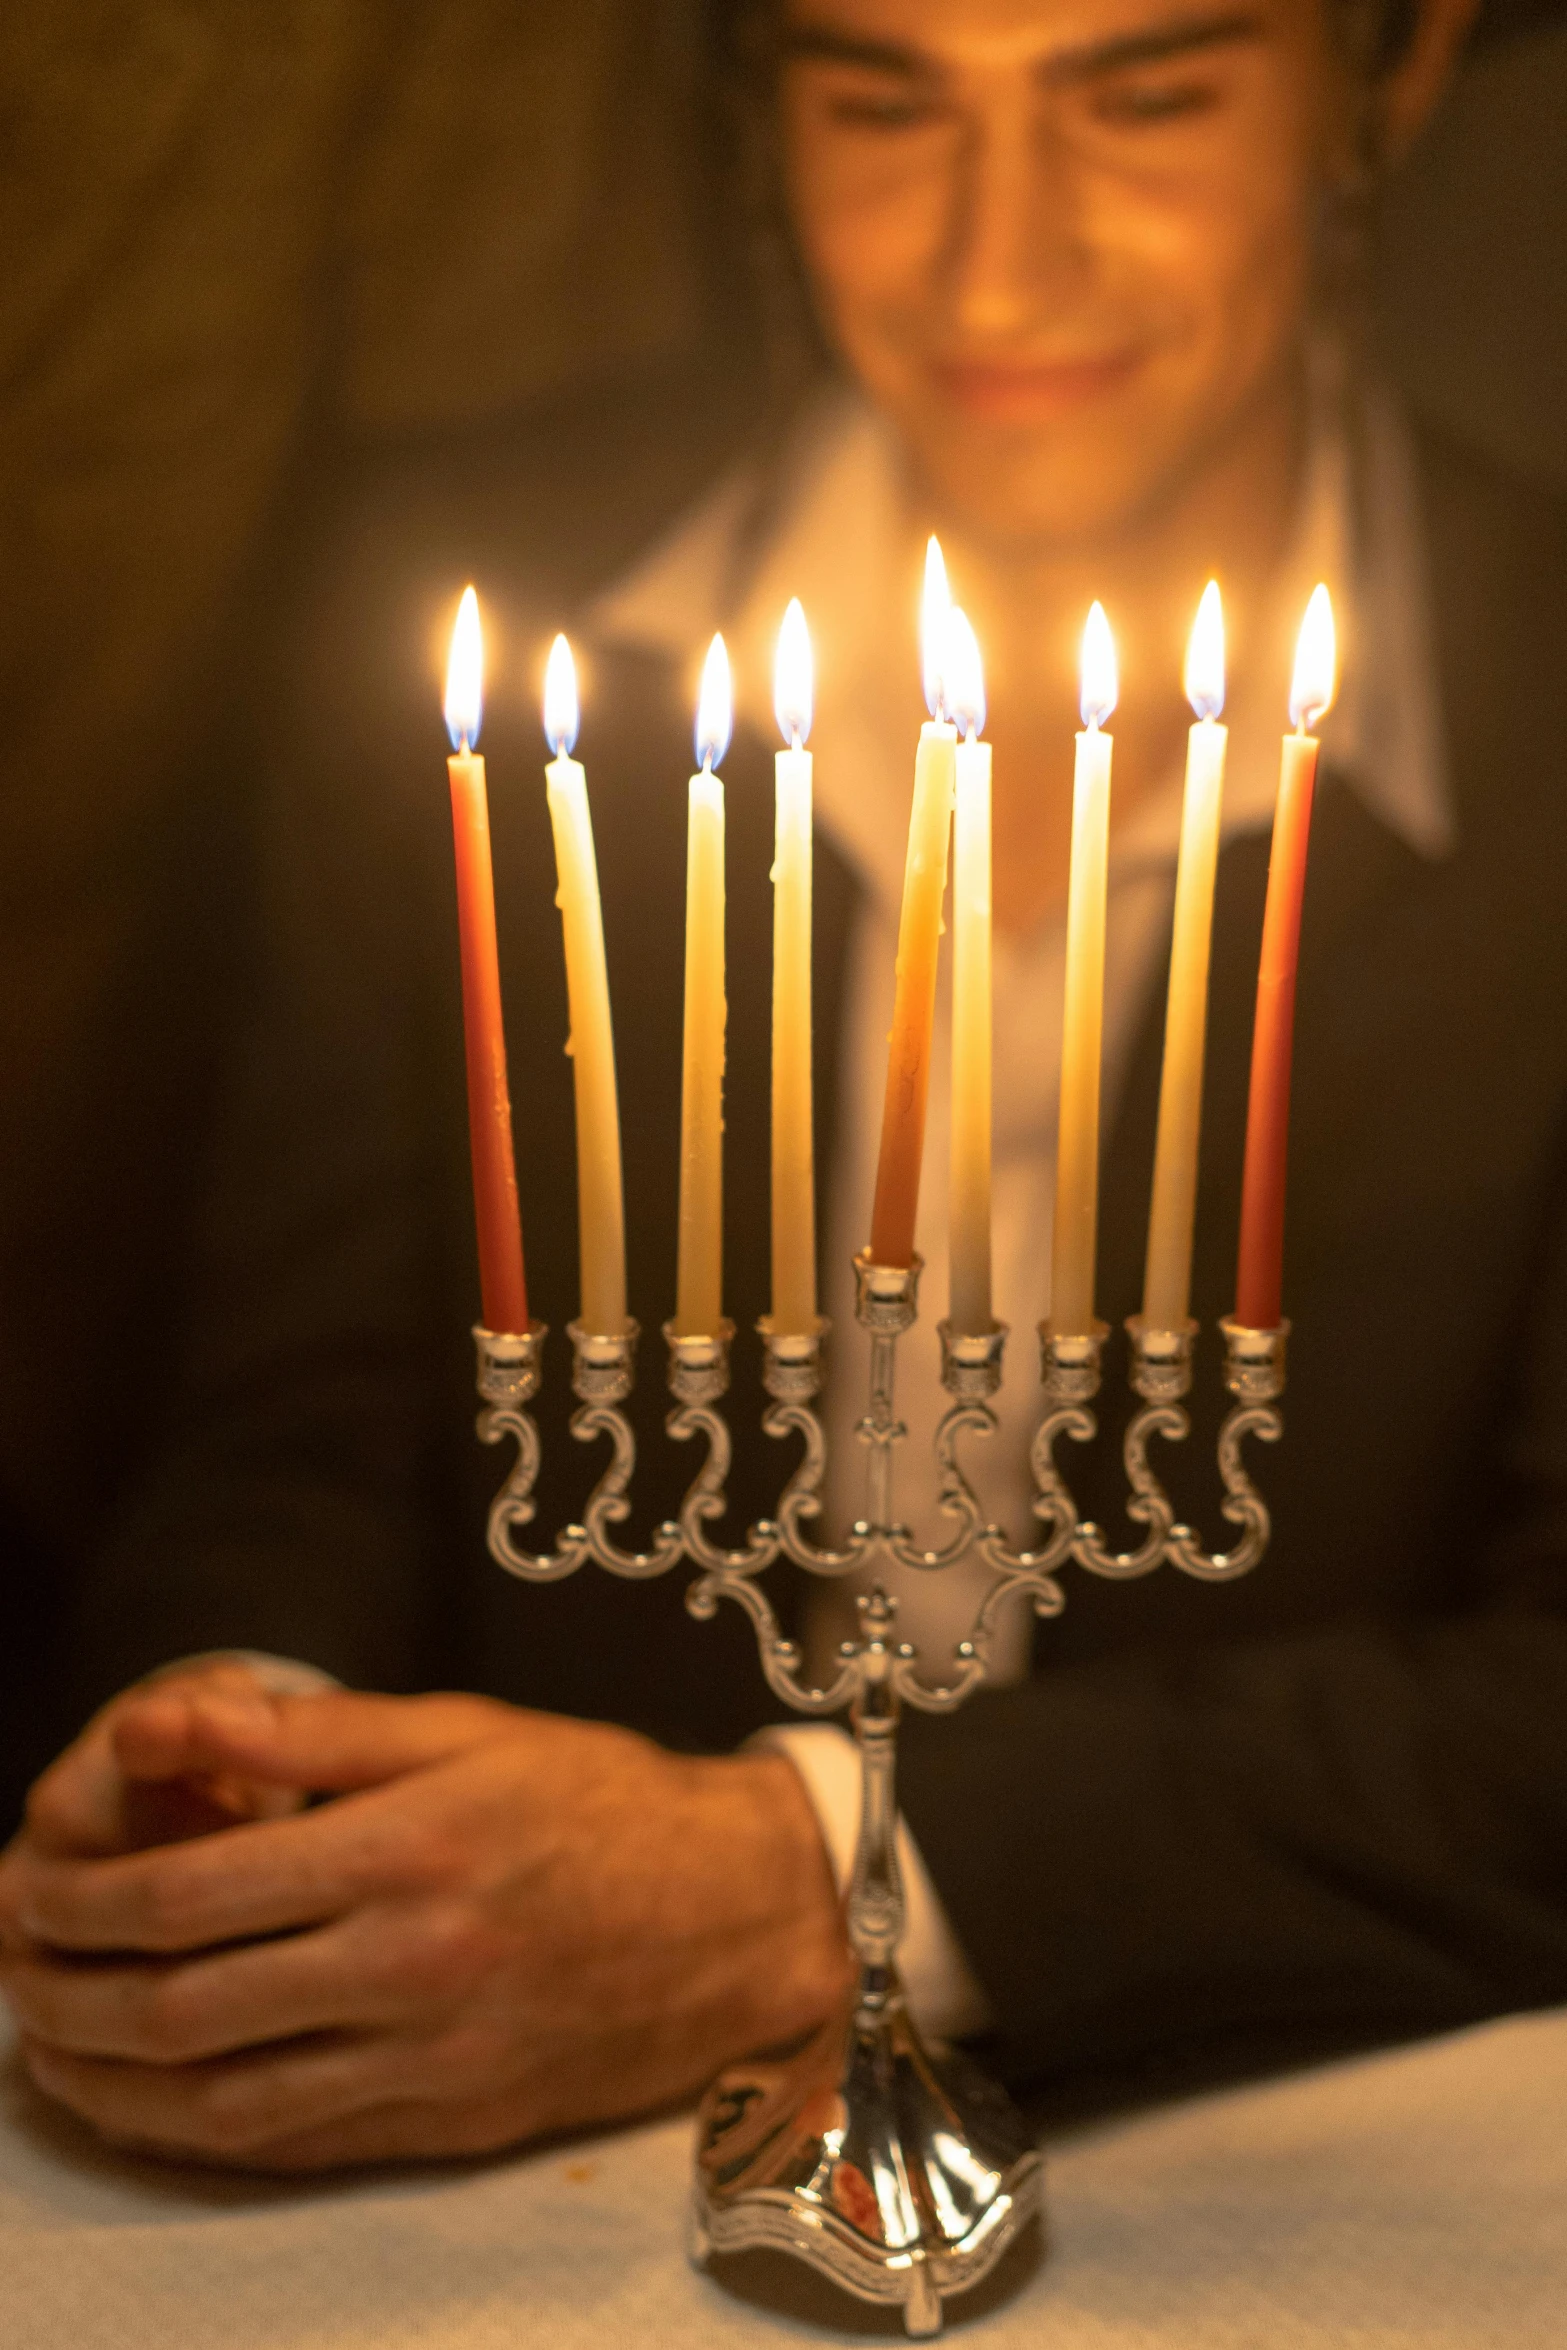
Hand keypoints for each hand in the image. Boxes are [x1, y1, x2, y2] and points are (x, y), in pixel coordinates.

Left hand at [0, 1689, 848, 2170]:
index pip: (191, 1891)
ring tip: (46, 2039)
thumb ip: (305, 1732)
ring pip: (218, 2096)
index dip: (81, 1895)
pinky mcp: (449, 2123)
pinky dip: (188, 2134)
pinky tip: (140, 2103)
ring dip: (104, 2077)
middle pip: (183, 2003)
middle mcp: (414, 1961)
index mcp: (410, 1846)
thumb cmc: (595, 1801)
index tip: (31, 1882)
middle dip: (65, 1987)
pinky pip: (288, 2145)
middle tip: (16, 1959)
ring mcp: (430, 2057)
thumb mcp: (462, 1728)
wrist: (735, 1915)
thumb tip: (160, 1720)